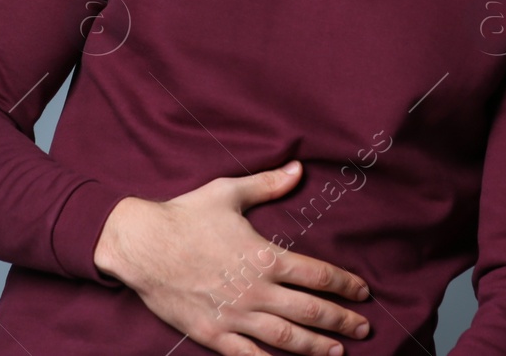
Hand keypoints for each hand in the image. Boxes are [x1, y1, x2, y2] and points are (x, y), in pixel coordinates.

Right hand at [93, 160, 371, 355]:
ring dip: (317, 347)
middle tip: (365, 327)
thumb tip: (299, 168)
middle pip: (312, 311)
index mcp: (264, 256)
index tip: (363, 292)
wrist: (140, 245)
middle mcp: (256, 290)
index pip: (319, 276)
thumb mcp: (229, 193)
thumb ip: (268, 184)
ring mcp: (235, 316)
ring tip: (339, 353)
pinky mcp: (213, 334)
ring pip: (287, 338)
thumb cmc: (185, 216)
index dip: (346, 286)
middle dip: (343, 321)